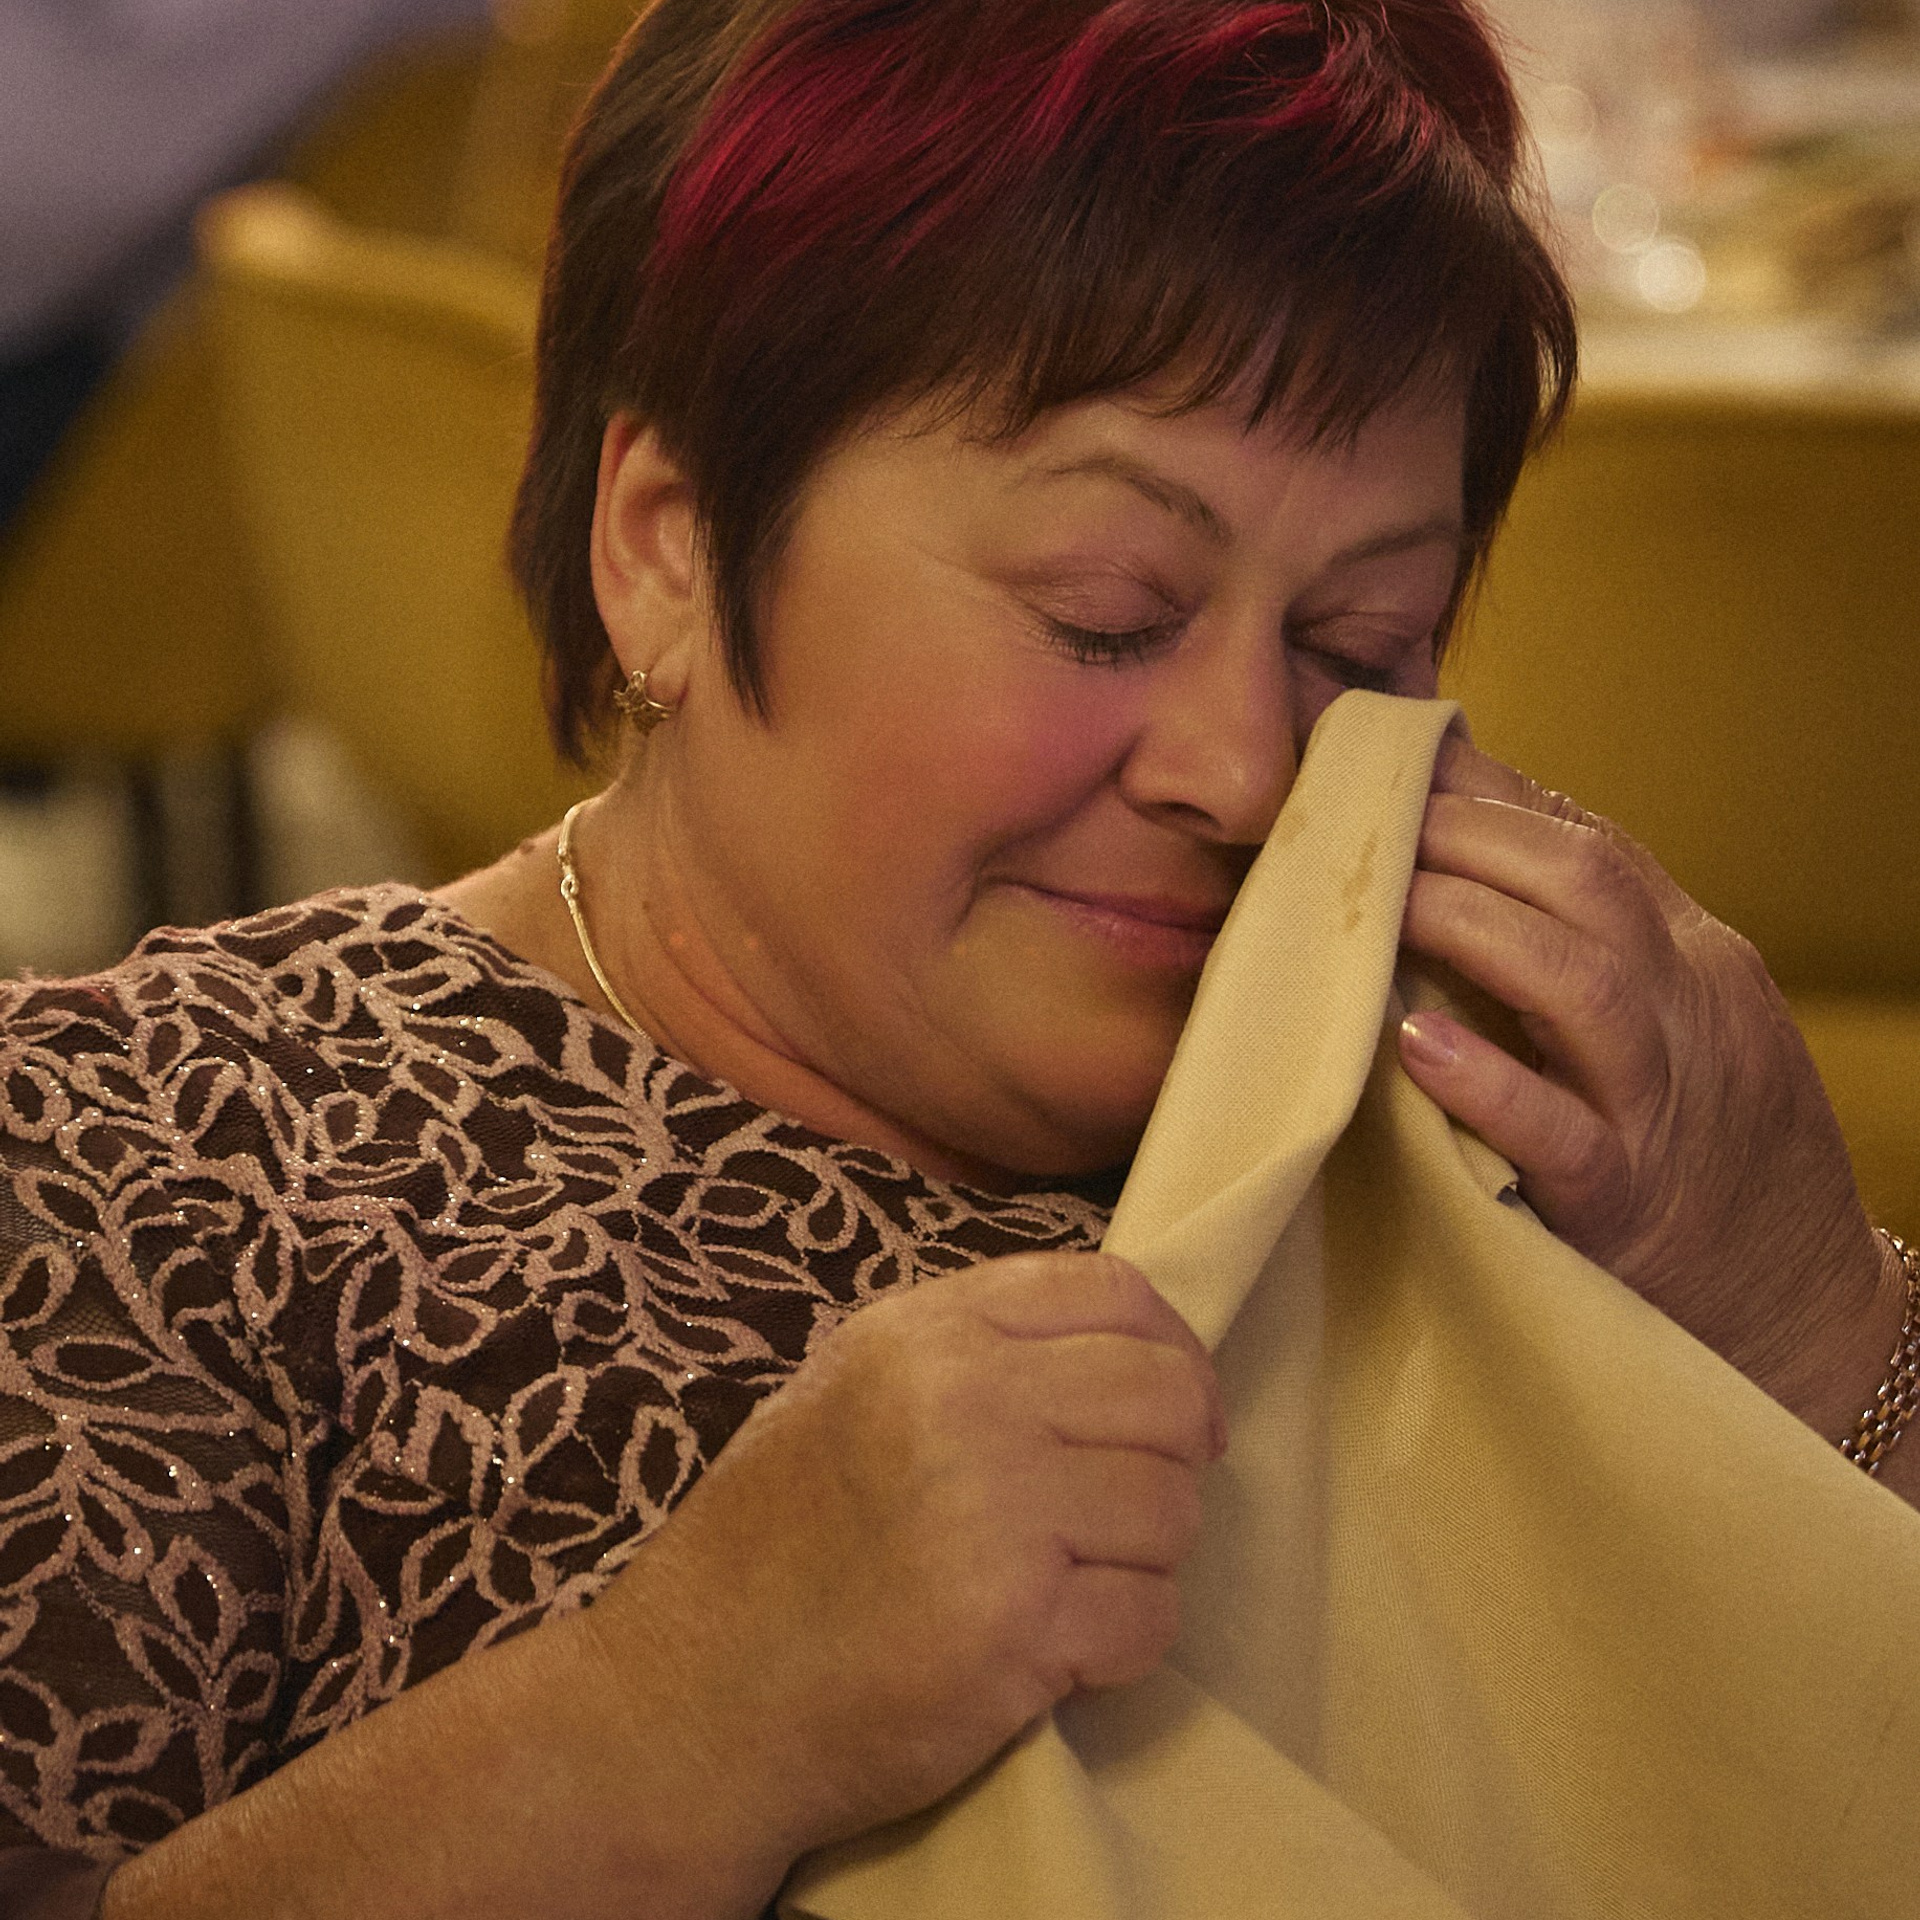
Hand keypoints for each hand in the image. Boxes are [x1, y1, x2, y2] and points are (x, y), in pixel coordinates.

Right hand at [584, 1251, 1221, 1882]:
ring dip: (1145, 1559)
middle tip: (1131, 1512)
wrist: (691, 1702)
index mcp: (926, 1334)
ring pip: (1174, 1508)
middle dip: (1176, 1457)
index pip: (1114, 1292)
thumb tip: (1126, 1353)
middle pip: (1169, 1394)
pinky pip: (1153, 1616)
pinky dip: (1124, 1643)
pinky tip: (1057, 1653)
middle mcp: (964, 1401)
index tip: (1172, 1412)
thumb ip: (972, 1356)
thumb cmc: (777, 1547)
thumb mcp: (851, 1392)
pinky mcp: (1015, 1629)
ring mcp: (993, 1512)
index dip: (1170, 1350)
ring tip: (1071, 1587)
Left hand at [1395, 734, 1900, 1432]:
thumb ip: (1589, 943)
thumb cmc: (1708, 1155)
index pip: (1592, 844)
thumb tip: (1468, 854)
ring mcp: (1660, 1105)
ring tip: (1381, 908)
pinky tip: (1415, 1049)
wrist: (1808, 1311)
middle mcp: (1686, 1012)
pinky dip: (1490, 1084)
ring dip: (1470, 928)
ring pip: (1581, 982)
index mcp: (1693, 960)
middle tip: (1360, 821)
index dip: (1486, 796)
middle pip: (1585, 884)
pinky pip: (1563, 1133)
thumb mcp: (1676, 1023)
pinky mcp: (1626, 1202)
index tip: (1394, 763)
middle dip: (1467, 839)